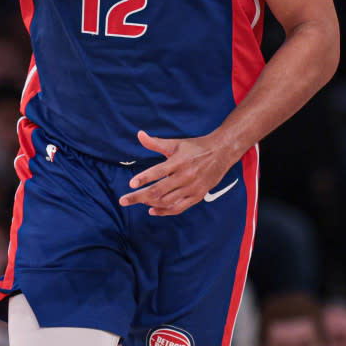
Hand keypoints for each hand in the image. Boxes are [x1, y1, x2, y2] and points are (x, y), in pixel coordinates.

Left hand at [118, 131, 239, 215]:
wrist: (221, 153)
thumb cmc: (195, 147)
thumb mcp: (175, 143)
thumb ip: (155, 143)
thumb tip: (139, 134)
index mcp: (179, 161)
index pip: (158, 172)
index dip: (144, 178)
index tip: (131, 184)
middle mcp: (185, 176)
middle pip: (158, 191)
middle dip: (139, 197)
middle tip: (123, 200)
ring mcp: (192, 188)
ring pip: (166, 201)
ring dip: (149, 203)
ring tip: (138, 201)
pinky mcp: (197, 196)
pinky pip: (178, 208)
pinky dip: (164, 211)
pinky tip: (152, 211)